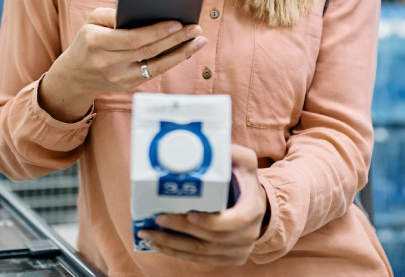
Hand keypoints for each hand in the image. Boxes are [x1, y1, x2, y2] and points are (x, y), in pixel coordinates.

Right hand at [38, 8, 206, 121]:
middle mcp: (107, 63)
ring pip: (155, 66)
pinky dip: (172, 61)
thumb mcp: (92, 21)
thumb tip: (146, 12)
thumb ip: (115, 14)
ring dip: (180, 53)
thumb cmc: (88, 40)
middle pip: (147, 51)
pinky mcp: (127, 86)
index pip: (132, 38)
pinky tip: (186, 50)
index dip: (156, 32)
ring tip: (198, 40)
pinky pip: (154, 73)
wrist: (75, 74)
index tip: (177, 23)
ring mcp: (118, 78)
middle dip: (175, 40)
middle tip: (195, 28)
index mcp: (96, 43)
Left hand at [138, 145, 266, 265]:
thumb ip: (230, 152)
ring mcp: (239, 250)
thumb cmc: (243, 180)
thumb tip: (205, 143)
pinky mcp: (228, 258)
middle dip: (182, 230)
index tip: (190, 214)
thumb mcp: (243, 162)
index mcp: (253, 209)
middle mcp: (248, 234)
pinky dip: (178, 253)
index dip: (211, 222)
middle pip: (211, 239)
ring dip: (173, 245)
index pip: (234, 221)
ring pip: (202, 252)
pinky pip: (200, 259)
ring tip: (149, 234)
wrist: (255, 203)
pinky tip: (159, 245)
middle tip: (158, 218)